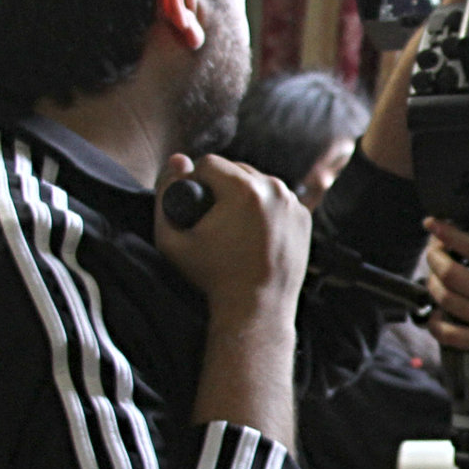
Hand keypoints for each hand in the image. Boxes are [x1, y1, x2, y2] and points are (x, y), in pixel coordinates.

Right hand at [156, 152, 310, 318]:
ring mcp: (293, 203)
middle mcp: (274, 189)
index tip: (194, 204)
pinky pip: (277, 200)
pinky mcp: (304, 217)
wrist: (257, 309)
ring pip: (258, 182)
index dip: (195, 180)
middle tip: (212, 216)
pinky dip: (265, 208)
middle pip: (236, 169)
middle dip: (221, 186)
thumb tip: (179, 159)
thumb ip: (165, 193)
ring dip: (243, 194)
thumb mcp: (171, 240)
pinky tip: (253, 229)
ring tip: (232, 223)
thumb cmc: (211, 276)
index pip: (209, 163)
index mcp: (244, 189)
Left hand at [423, 219, 468, 383]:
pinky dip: (436, 324)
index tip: (435, 224)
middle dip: (434, 256)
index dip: (449, 232)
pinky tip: (435, 318)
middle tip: (432, 249)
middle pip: (450, 271)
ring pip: (445, 298)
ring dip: (432, 284)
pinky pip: (449, 334)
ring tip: (431, 276)